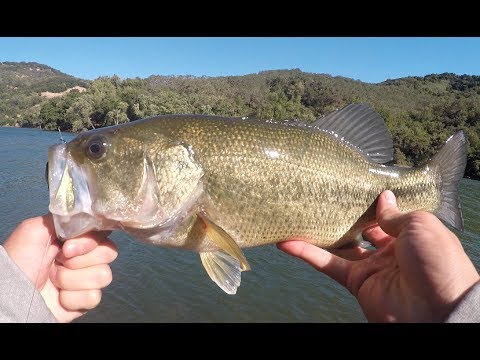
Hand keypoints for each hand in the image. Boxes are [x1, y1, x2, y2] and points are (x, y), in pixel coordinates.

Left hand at [3, 214, 117, 321]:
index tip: (68, 247)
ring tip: (54, 281)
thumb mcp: (35, 228)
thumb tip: (89, 217)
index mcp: (74, 240)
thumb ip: (64, 218)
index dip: (90, 241)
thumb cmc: (18, 261)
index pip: (102, 234)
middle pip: (108, 253)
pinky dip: (72, 298)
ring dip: (73, 280)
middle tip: (59, 262)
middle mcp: (82, 258)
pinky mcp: (84, 301)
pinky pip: (94, 297)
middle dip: (81, 260)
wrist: (12, 295)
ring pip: (103, 276)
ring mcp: (84, 280)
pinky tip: (59, 297)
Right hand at [278, 190, 479, 321]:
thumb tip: (383, 198)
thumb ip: (395, 214)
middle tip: (321, 197)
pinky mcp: (356, 283)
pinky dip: (307, 254)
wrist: (437, 310)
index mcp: (409, 236)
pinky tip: (287, 243)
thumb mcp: (421, 226)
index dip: (370, 202)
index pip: (385, 216)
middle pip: (359, 230)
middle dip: (342, 216)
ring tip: (297, 216)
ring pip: (339, 247)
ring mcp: (371, 267)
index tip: (350, 186)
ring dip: (318, 234)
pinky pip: (328, 265)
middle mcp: (389, 251)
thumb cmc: (437, 262)